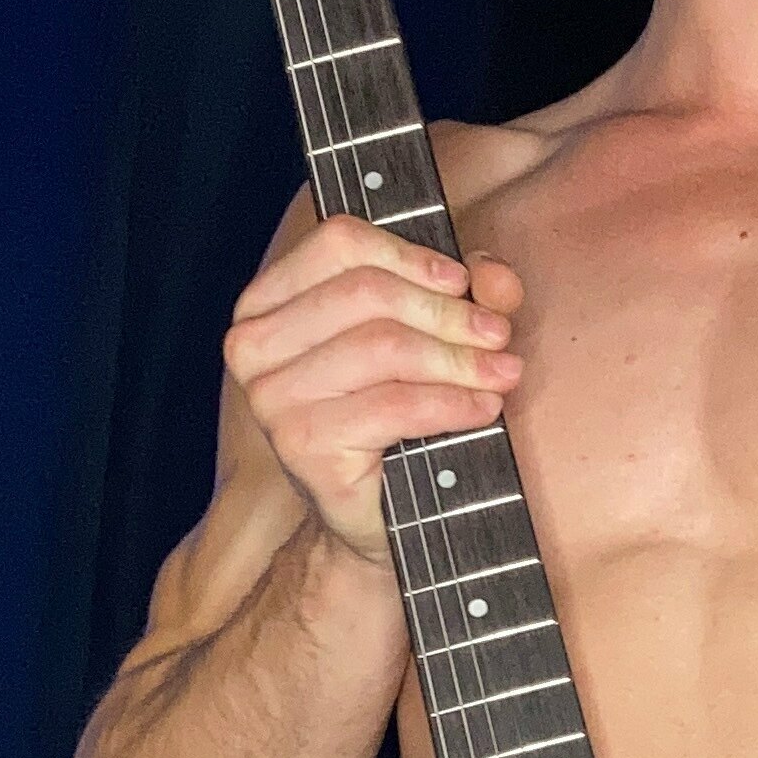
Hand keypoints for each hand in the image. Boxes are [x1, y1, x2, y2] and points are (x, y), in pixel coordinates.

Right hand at [225, 215, 523, 561]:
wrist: (379, 513)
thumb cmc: (397, 416)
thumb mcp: (431, 336)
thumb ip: (463, 294)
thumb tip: (493, 274)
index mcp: (269, 301)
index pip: (338, 244)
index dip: (409, 254)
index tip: (461, 281)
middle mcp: (254, 344)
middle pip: (366, 293)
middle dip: (446, 312)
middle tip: (498, 335)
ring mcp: (271, 397)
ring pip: (383, 347)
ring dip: (457, 358)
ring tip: (502, 373)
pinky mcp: (301, 444)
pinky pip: (392, 406)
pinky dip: (450, 402)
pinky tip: (483, 408)